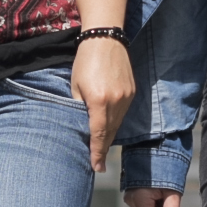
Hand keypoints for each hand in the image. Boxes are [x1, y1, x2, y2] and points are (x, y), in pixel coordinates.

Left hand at [75, 35, 134, 172]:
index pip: (98, 135)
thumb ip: (79, 108)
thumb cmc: (85, 61)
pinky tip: (108, 125)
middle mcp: (117, 101)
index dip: (97, 153)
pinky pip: (123, 112)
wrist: (105, 38)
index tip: (97, 168)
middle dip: (103, 148)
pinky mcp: (132, 91)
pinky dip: (115, 121)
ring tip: (101, 146)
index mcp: (99, 101)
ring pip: (118, 124)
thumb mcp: (75, 87)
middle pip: (110, 132)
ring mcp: (127, 97)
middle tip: (98, 163)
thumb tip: (81, 126)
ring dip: (109, 135)